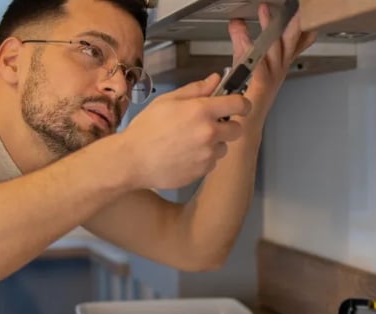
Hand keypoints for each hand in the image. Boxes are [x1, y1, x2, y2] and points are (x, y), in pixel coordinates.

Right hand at [120, 73, 251, 189]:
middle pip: (238, 129)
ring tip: (191, 143)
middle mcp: (209, 133)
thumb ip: (195, 89)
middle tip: (212, 126)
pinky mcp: (203, 171)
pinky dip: (203, 159)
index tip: (239, 106)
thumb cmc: (147, 127)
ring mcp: (207, 155)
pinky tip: (185, 155)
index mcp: (202, 111)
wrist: (133, 160)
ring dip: (214, 144)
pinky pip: (212, 162)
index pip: (239, 104)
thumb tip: (216, 79)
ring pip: (224, 147)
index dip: (242, 104)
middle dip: (229, 126)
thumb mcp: (168, 101)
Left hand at [229, 3, 317, 115]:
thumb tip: (237, 22)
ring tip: (265, 12)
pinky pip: (260, 70)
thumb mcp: (246, 64)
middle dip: (291, 24)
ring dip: (270, 32)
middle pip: (289, 44)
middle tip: (293, 8)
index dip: (302, 27)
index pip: (295, 42)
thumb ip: (243, 41)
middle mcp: (278, 71)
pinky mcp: (260, 90)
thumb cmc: (246, 99)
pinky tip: (248, 41)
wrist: (245, 128)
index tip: (304, 13)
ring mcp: (271, 80)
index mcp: (278, 64)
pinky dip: (254, 55)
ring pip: (276, 53)